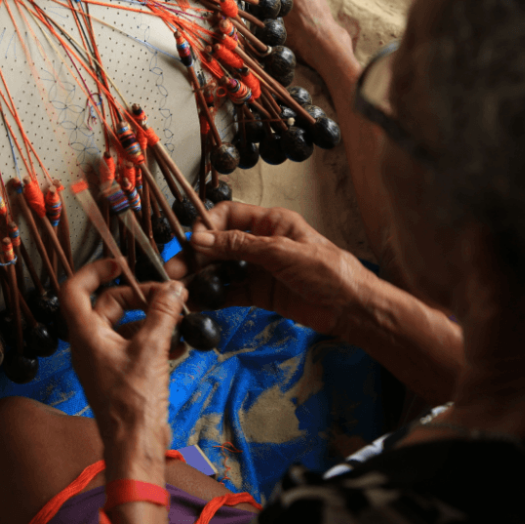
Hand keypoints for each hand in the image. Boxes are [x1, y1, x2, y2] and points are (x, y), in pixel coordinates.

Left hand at [59, 259, 186, 483]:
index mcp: (86, 336)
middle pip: (109, 304)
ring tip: (178, 320)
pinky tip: (179, 344)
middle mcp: (91, 345)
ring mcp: (106, 360)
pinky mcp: (122, 374)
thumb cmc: (132, 405)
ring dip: (152, 319)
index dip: (94, 271)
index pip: (74, 290)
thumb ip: (163, 313)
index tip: (118, 264)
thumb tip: (174, 288)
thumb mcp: (152, 349)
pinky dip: (156, 339)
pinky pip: (136, 345)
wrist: (135, 444)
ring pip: (126, 325)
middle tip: (167, 296)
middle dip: (139, 296)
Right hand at [186, 203, 376, 335]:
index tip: (191, 243)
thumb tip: (202, 239)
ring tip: (178, 289)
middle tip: (173, 270)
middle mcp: (261, 243)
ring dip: (199, 278)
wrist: (351, 308)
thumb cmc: (328, 271)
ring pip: (221, 270)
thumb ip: (240, 246)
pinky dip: (214, 297)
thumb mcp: (282, 252)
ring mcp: (259, 270)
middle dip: (195, 256)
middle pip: (219, 245)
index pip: (228, 215)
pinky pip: (231, 292)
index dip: (207, 226)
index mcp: (270, 222)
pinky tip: (197, 304)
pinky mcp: (260, 294)